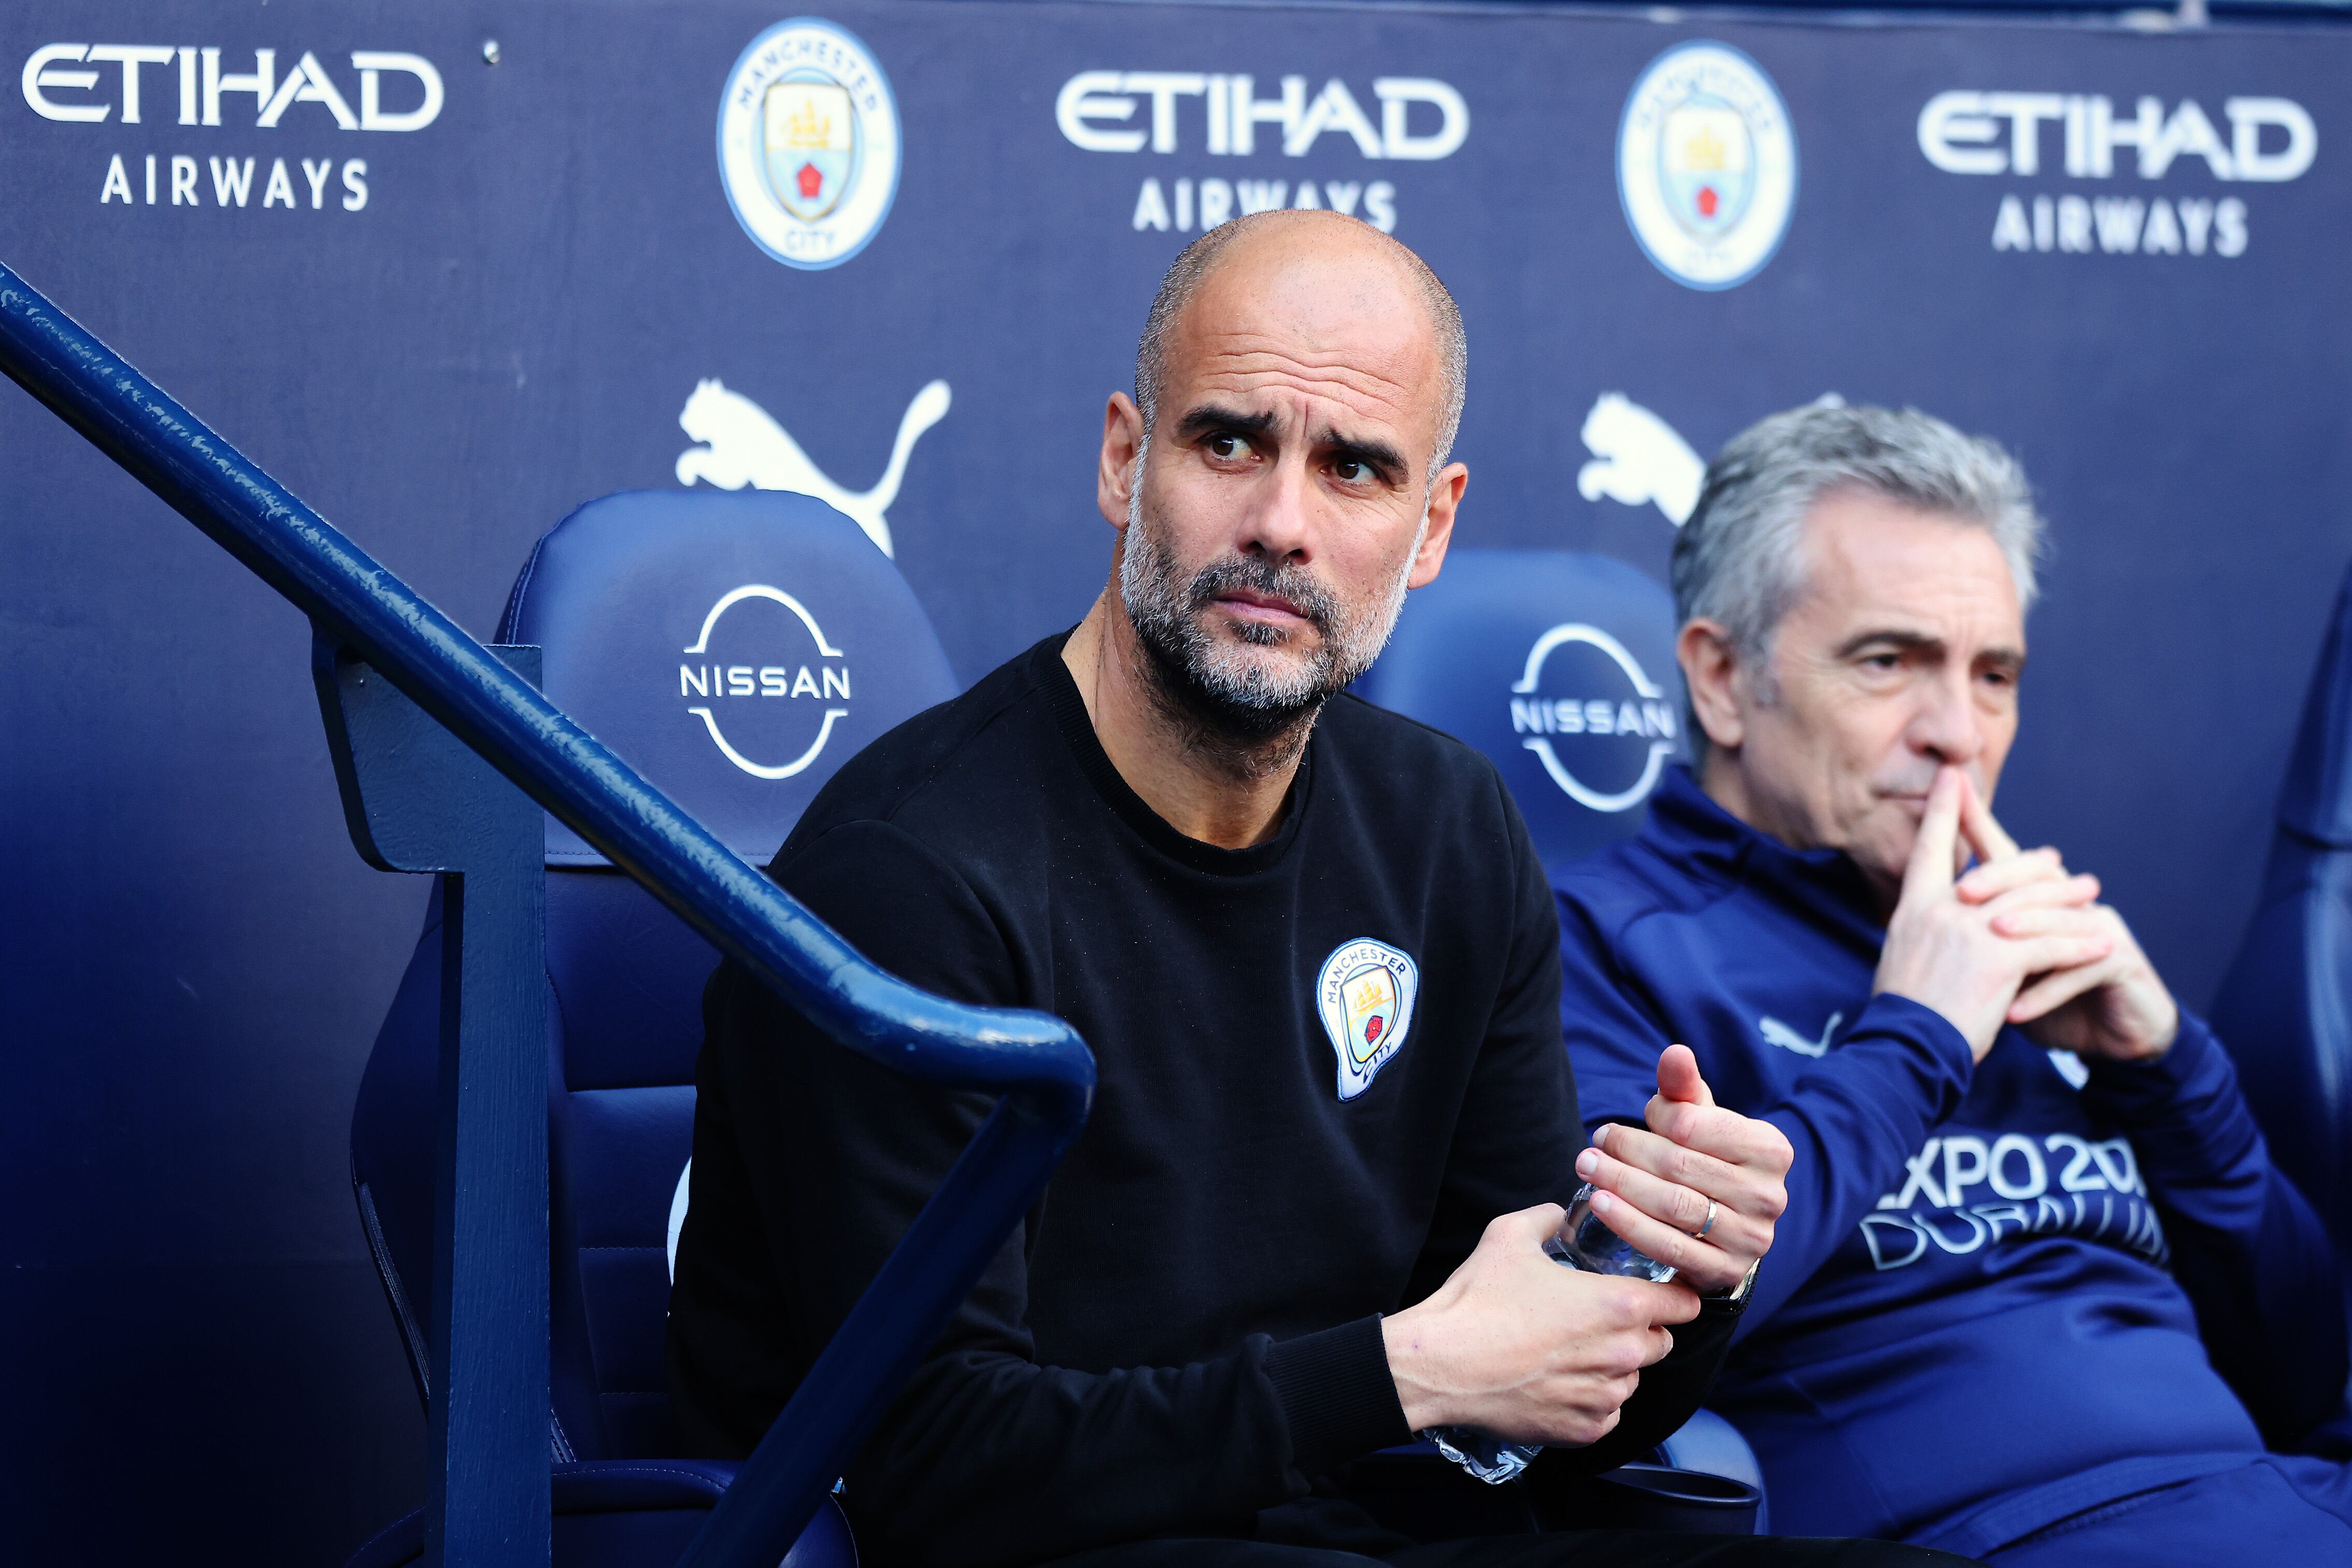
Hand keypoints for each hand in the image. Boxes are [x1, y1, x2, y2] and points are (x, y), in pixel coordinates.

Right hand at [1383, 1204, 1697, 1445]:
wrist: (1440, 1364)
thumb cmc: (1477, 1302)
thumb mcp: (1507, 1236)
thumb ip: (1545, 1218)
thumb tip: (1558, 1214)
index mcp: (1617, 1305)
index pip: (1684, 1303)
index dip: (1675, 1294)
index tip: (1662, 1292)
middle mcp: (1623, 1355)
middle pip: (1662, 1342)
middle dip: (1640, 1330)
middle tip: (1598, 1319)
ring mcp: (1605, 1397)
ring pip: (1632, 1379)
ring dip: (1613, 1366)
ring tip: (1569, 1352)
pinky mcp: (1584, 1430)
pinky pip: (1607, 1412)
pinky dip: (1591, 1400)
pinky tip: (1557, 1382)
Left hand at [1572, 1046, 1791, 1293]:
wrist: (1721, 1228)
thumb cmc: (1705, 1160)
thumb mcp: (1699, 1120)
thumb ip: (1683, 1088)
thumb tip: (1675, 1052)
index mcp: (1772, 1149)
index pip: (1694, 1124)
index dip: (1653, 1117)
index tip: (1628, 1120)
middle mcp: (1771, 1196)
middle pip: (1679, 1165)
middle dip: (1626, 1151)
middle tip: (1592, 1145)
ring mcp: (1752, 1238)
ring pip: (1673, 1206)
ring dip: (1620, 1184)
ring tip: (1587, 1167)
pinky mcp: (1725, 1271)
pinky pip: (1669, 1247)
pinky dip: (1628, 1223)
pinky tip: (1599, 1203)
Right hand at [1873, 768, 2112, 1060]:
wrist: (1906, 1048)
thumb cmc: (1904, 1014)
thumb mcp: (1901, 958)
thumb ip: (1925, 930)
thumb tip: (1942, 919)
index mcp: (1914, 909)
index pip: (1929, 848)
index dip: (1942, 809)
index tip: (1952, 776)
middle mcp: (1941, 911)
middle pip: (1997, 870)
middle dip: (2032, 861)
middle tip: (2057, 858)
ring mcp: (1970, 932)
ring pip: (2032, 902)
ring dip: (2067, 898)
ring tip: (2092, 893)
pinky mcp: (1999, 959)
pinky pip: (2051, 945)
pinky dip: (2080, 945)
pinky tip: (2103, 945)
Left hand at [1952, 809, 2178, 1062]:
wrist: (2106, 1040)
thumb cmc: (2046, 998)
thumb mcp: (2003, 967)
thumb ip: (1973, 938)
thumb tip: (1916, 919)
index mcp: (2040, 897)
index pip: (2005, 854)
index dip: (1978, 825)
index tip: (1950, 795)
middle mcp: (2073, 903)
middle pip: (2034, 877)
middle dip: (1998, 879)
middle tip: (1961, 892)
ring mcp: (2101, 928)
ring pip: (2060, 920)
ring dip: (2026, 930)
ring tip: (1994, 938)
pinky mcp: (2122, 961)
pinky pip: (2081, 970)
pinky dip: (2045, 992)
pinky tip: (2014, 1010)